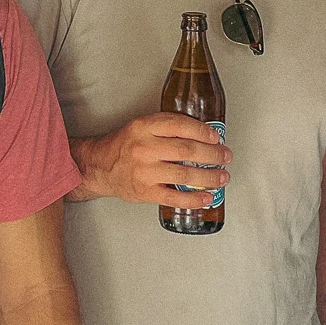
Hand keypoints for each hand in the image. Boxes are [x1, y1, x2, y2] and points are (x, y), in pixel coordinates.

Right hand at [74, 113, 229, 206]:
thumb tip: (203, 133)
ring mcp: (144, 172)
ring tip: (222, 177)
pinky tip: (206, 197)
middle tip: (225, 156)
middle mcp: (143, 148)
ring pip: (184, 175)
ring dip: (209, 177)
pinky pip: (174, 198)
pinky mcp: (144, 192)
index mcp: (143, 127)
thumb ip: (166, 127)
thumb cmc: (125, 146)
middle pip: (186, 150)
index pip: (178, 125)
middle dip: (212, 154)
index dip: (202, 131)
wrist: (100, 167)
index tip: (216, 137)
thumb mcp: (141, 127)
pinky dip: (194, 199)